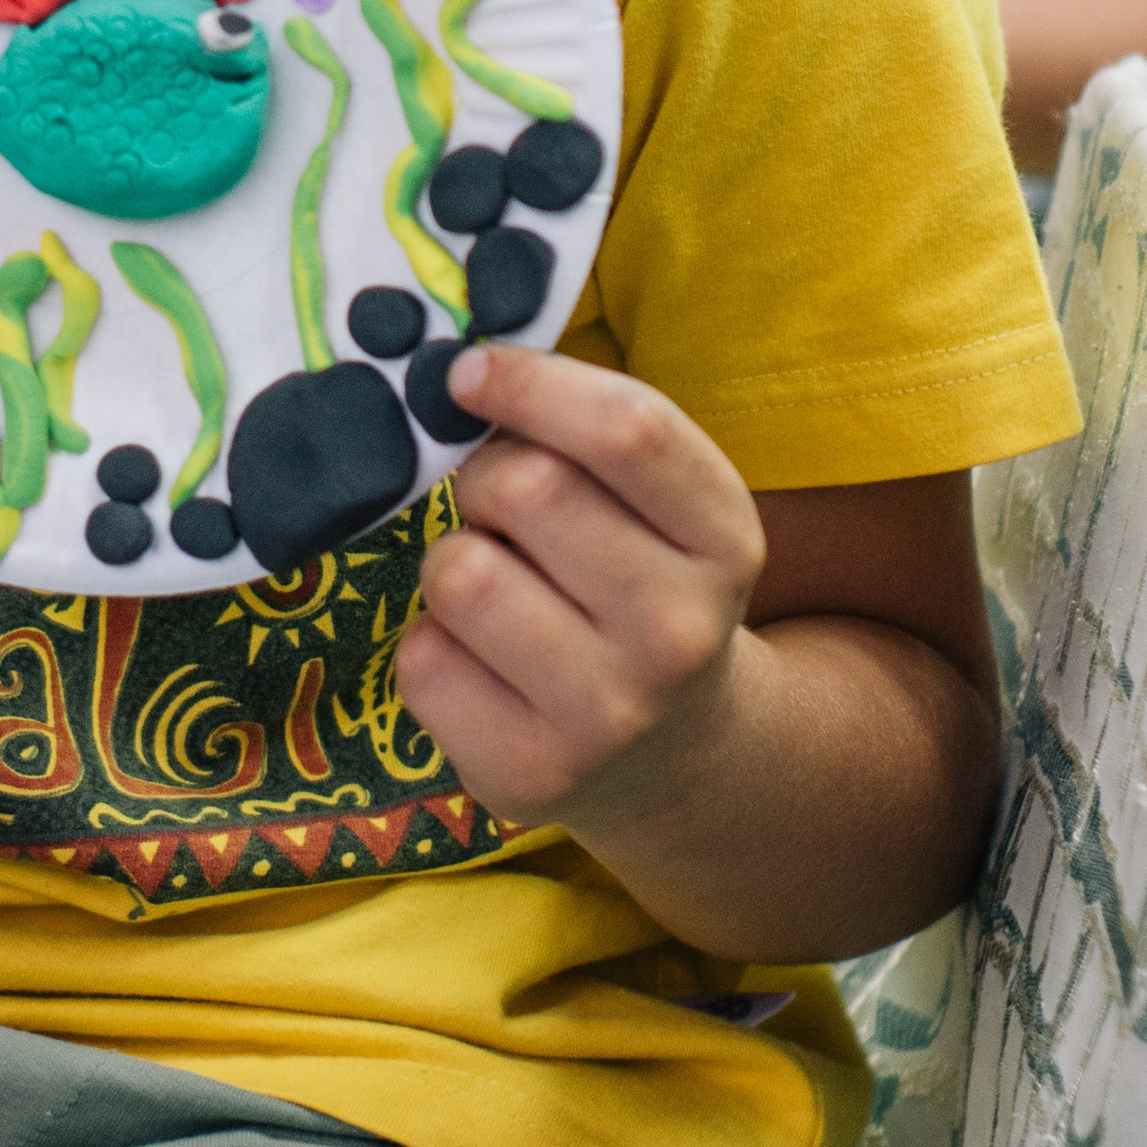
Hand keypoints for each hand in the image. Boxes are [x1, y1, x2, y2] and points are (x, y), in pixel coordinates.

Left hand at [394, 345, 763, 837]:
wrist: (677, 755)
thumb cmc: (642, 583)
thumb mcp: (661, 504)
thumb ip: (584, 430)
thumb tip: (461, 372)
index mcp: (723, 539)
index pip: (627, 430)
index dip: (529, 383)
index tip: (467, 373)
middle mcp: (679, 632)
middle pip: (526, 488)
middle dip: (487, 476)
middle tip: (502, 505)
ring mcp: (607, 715)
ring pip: (460, 573)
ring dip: (455, 562)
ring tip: (499, 587)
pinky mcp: (529, 774)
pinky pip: (422, 659)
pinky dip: (432, 644)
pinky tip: (484, 663)